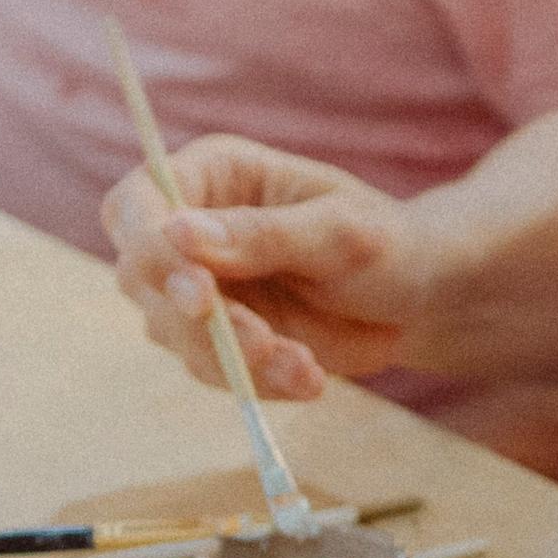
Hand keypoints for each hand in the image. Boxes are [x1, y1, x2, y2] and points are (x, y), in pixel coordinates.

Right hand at [99, 134, 421, 397]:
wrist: (420, 300)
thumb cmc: (387, 242)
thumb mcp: (338, 232)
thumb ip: (262, 233)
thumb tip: (175, 232)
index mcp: (213, 176)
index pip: (137, 204)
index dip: (149, 248)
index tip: (199, 292)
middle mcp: (191, 230)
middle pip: (142, 277)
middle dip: (198, 318)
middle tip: (260, 341)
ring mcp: (199, 290)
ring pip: (175, 333)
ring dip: (235, 358)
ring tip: (306, 366)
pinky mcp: (218, 340)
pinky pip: (214, 369)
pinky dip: (257, 380)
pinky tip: (308, 377)